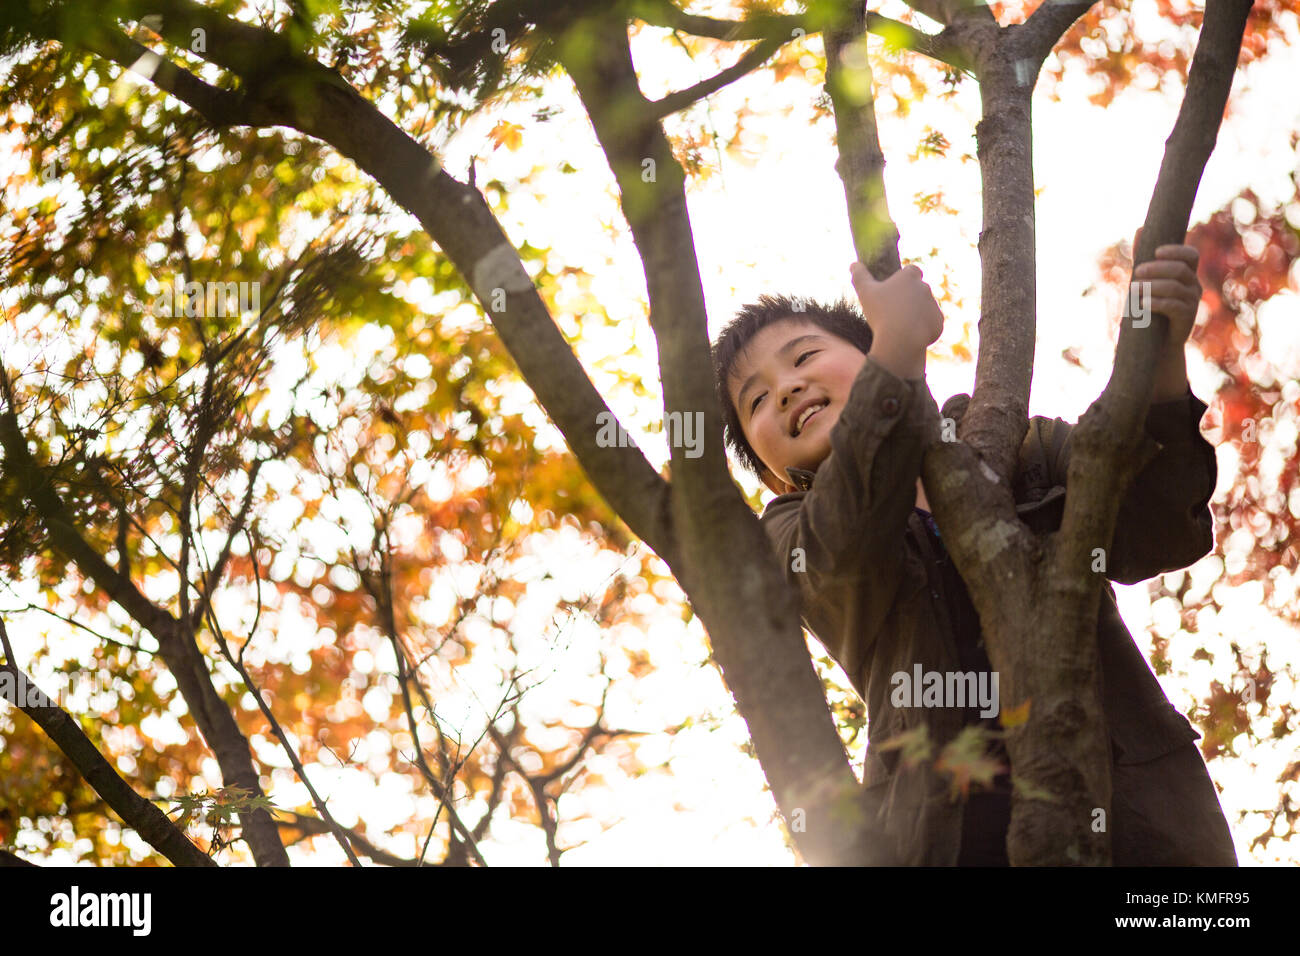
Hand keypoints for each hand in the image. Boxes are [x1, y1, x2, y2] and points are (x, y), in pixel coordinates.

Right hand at [850, 261, 944, 357]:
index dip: (903, 279)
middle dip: (909, 297)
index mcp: (910, 277)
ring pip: (925, 307)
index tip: (894, 289)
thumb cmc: (881, 312)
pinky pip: (931, 323)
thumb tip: (853, 264)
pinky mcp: (939, 322)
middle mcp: (925, 287)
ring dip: (916, 312)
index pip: (911, 270)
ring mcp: (934, 305)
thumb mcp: (865, 292)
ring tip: (900, 326)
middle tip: (894, 311)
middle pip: (918, 290)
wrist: (901, 338)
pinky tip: (909, 335)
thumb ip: (859, 275)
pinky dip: (922, 328)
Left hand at [1131, 228, 1200, 346]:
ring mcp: (1192, 302)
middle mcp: (1193, 285)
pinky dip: (1156, 302)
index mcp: (1187, 273)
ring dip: (1152, 286)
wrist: (1158, 342)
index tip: (1155, 253)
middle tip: (1136, 272)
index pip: (1190, 255)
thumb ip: (1144, 257)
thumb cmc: (1151, 306)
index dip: (1176, 251)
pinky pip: (1174, 306)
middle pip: (1181, 269)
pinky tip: (1142, 303)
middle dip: (1157, 268)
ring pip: (1175, 287)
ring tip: (1132, 289)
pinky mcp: (1186, 318)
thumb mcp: (1147, 280)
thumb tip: (1140, 229)